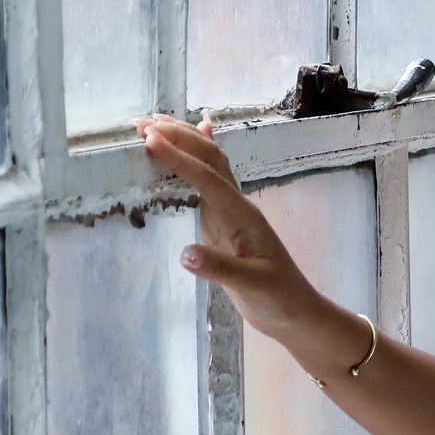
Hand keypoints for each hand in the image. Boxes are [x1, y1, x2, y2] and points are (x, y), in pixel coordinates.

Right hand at [134, 113, 307, 337]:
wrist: (294, 311)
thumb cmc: (278, 298)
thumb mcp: (252, 286)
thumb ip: (220, 269)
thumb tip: (185, 254)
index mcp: (243, 215)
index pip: (209, 179)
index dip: (180, 158)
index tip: (150, 140)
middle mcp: (236, 206)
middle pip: (209, 159)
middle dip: (177, 137)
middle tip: (140, 125)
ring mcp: (229, 212)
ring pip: (208, 165)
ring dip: (183, 141)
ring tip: (152, 124)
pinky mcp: (221, 223)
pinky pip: (206, 182)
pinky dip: (198, 156)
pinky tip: (199, 133)